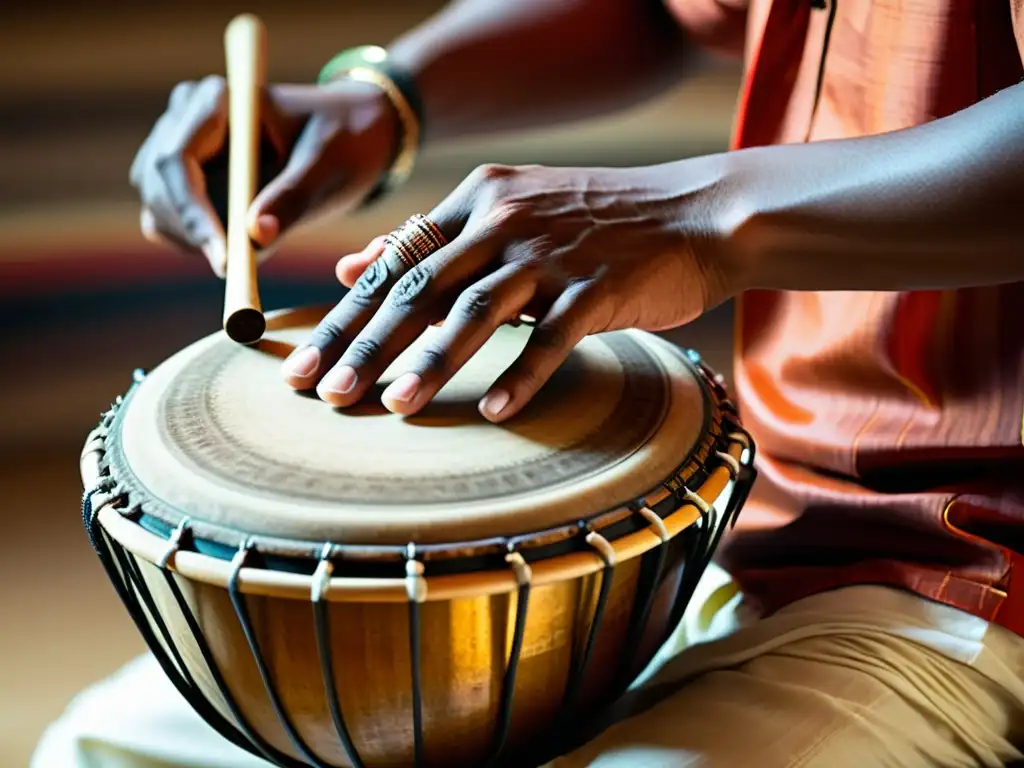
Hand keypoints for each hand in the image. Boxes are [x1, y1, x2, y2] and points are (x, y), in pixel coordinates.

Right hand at [129, 76, 397, 275]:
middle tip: (238, 267)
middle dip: (193, 233)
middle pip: (158, 186)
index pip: (176, 159)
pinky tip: (236, 248)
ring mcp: (178, 149)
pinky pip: (169, 223)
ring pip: (159, 209)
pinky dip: (197, 244)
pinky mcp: (184, 182)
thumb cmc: (344, 139)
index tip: (224, 258)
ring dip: (195, 241)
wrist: (351, 135)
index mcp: (217, 100)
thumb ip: (293, 197)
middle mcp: (186, 117)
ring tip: (248, 252)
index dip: (192, 213)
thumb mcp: (329, 166)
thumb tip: (255, 237)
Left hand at [282, 159, 746, 421]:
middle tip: (325, 394)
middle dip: (367, 344)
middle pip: (421, 288)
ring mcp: (554, 253)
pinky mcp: (601, 286)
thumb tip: (353, 267)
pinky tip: (492, 409)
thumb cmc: (595, 221)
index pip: (394, 264)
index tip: (302, 366)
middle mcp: (507, 221)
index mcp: (478, 201)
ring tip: (391, 406)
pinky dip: (522, 373)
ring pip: (477, 309)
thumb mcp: (506, 211)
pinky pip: (553, 336)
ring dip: (432, 360)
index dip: (344, 317)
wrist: (698, 211)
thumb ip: (430, 240)